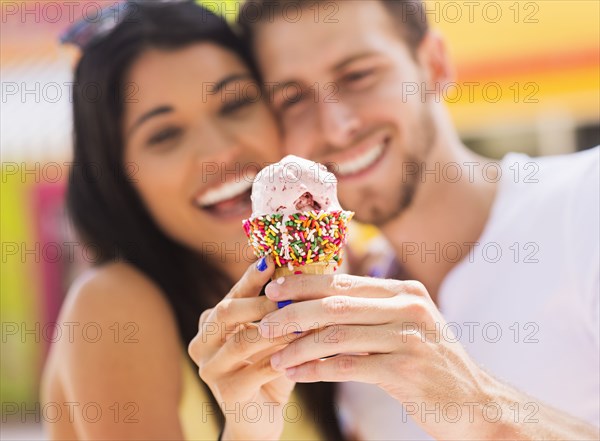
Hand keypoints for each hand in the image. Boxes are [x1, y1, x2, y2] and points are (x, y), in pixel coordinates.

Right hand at [188, 257, 299, 440]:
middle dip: (262, 301)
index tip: (271, 259)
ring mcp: (210, 369)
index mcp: (209, 324)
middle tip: (291, 295)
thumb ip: (274, 308)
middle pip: (227, 312)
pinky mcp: (227, 392)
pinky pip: (258, 369)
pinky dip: (284, 357)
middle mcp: (201, 343)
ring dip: (277, 329)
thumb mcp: (269, 334)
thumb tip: (297, 270)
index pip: (231, 294)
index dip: (251, 278)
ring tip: (303, 320)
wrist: (260, 417)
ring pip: (243, 340)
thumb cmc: (268, 367)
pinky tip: (304, 349)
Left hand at [258, 274, 498, 439]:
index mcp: (405, 292)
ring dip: (298, 346)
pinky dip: (315, 370)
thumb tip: (316, 305)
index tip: (273, 290)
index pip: (344, 282)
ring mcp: (408, 337)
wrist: (475, 404)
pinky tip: (295, 374)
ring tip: (274, 356)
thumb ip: (371, 312)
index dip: (304, 284)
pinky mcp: (404, 370)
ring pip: (336, 335)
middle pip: (335, 304)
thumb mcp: (408, 327)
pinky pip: (346, 366)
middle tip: (263, 323)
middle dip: (293, 312)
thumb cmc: (431, 364)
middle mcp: (408, 308)